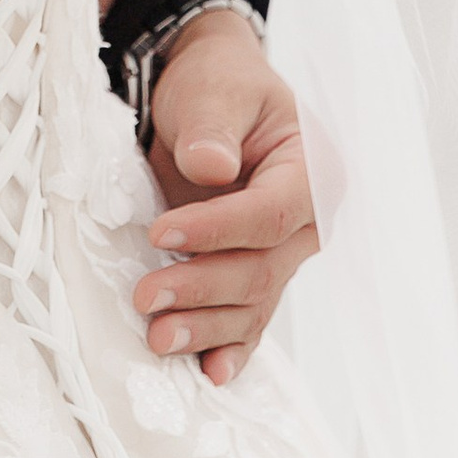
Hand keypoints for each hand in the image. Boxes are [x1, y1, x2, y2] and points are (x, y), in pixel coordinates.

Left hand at [131, 8, 318, 385]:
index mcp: (312, 171)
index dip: (216, 230)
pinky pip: (249, 317)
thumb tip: (213, 169)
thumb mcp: (212, 88)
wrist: (209, 93)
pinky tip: (208, 374)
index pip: (268, 215)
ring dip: (207, 328)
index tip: (161, 234)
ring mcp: (284, 254)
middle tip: (145, 298)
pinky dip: (229, 347)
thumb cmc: (216, 83)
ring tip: (158, 340)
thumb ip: (211, 125)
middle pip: (260, 269)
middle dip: (202, 288)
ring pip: (252, 303)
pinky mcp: (255, 272)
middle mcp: (307, 222)